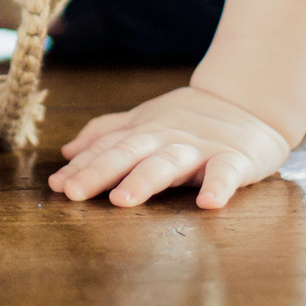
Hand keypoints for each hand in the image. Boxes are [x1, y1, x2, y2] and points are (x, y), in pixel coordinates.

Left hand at [50, 85, 291, 208]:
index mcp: (144, 133)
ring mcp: (199, 149)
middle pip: (128, 154)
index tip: (56, 185)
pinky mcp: (234, 158)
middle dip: (99, 172)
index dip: (82, 167)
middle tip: (74, 193)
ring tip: (123, 200)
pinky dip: (219, 186)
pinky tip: (209, 202)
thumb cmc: (191, 119)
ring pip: (168, 163)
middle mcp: (166, 139)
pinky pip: (226, 173)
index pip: (107, 149)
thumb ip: (107, 135)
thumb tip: (68, 151)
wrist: (249, 102)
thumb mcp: (145, 121)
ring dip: (145, 179)